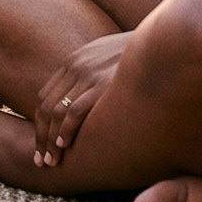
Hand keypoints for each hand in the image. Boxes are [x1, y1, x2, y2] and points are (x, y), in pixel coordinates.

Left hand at [31, 32, 128, 167]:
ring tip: (51, 160)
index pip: (44, 97)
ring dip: (50, 139)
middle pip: (46, 107)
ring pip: (56, 112)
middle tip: (41, 160)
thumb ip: (94, 74)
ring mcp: (87, 75)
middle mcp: (75, 67)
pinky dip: (66, 130)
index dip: (39, 124)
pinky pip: (74, 111)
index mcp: (73, 61)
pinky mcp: (102, 84)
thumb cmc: (139, 56)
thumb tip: (88, 99)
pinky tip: (65, 145)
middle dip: (41, 136)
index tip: (41, 144)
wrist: (161, 41)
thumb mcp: (108, 57)